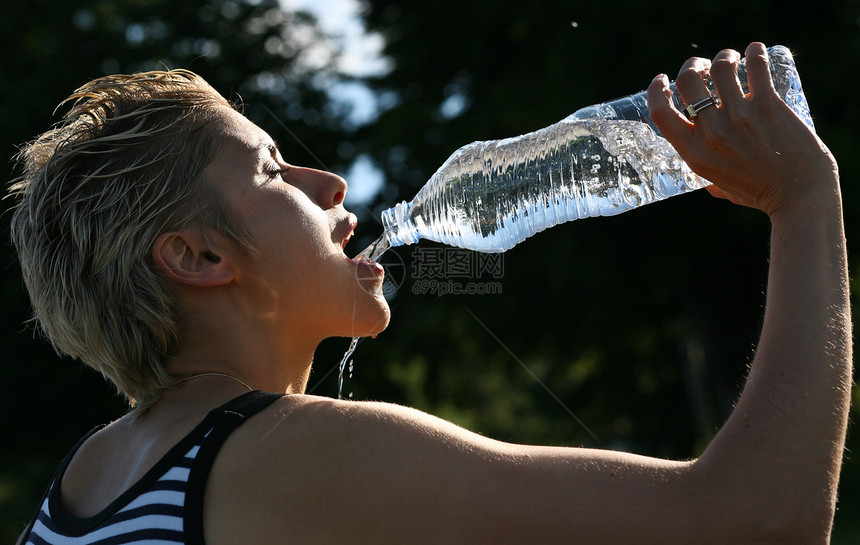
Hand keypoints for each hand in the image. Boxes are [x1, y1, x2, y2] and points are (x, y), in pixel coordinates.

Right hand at [647, 42, 837, 216]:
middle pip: (688, 81)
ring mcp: (740, 116)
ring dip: (723, 56)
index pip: (660, 113)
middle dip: (692, 66)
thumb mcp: (720, 188)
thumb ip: (709, 177)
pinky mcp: (768, 105)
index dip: (656, 90)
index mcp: (694, 152)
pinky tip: (754, 50)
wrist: (799, 193)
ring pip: (721, 67)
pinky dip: (754, 52)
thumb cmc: (760, 194)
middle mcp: (712, 132)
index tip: (662, 80)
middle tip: (703, 67)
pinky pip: (756, 66)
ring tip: (730, 58)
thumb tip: (707, 175)